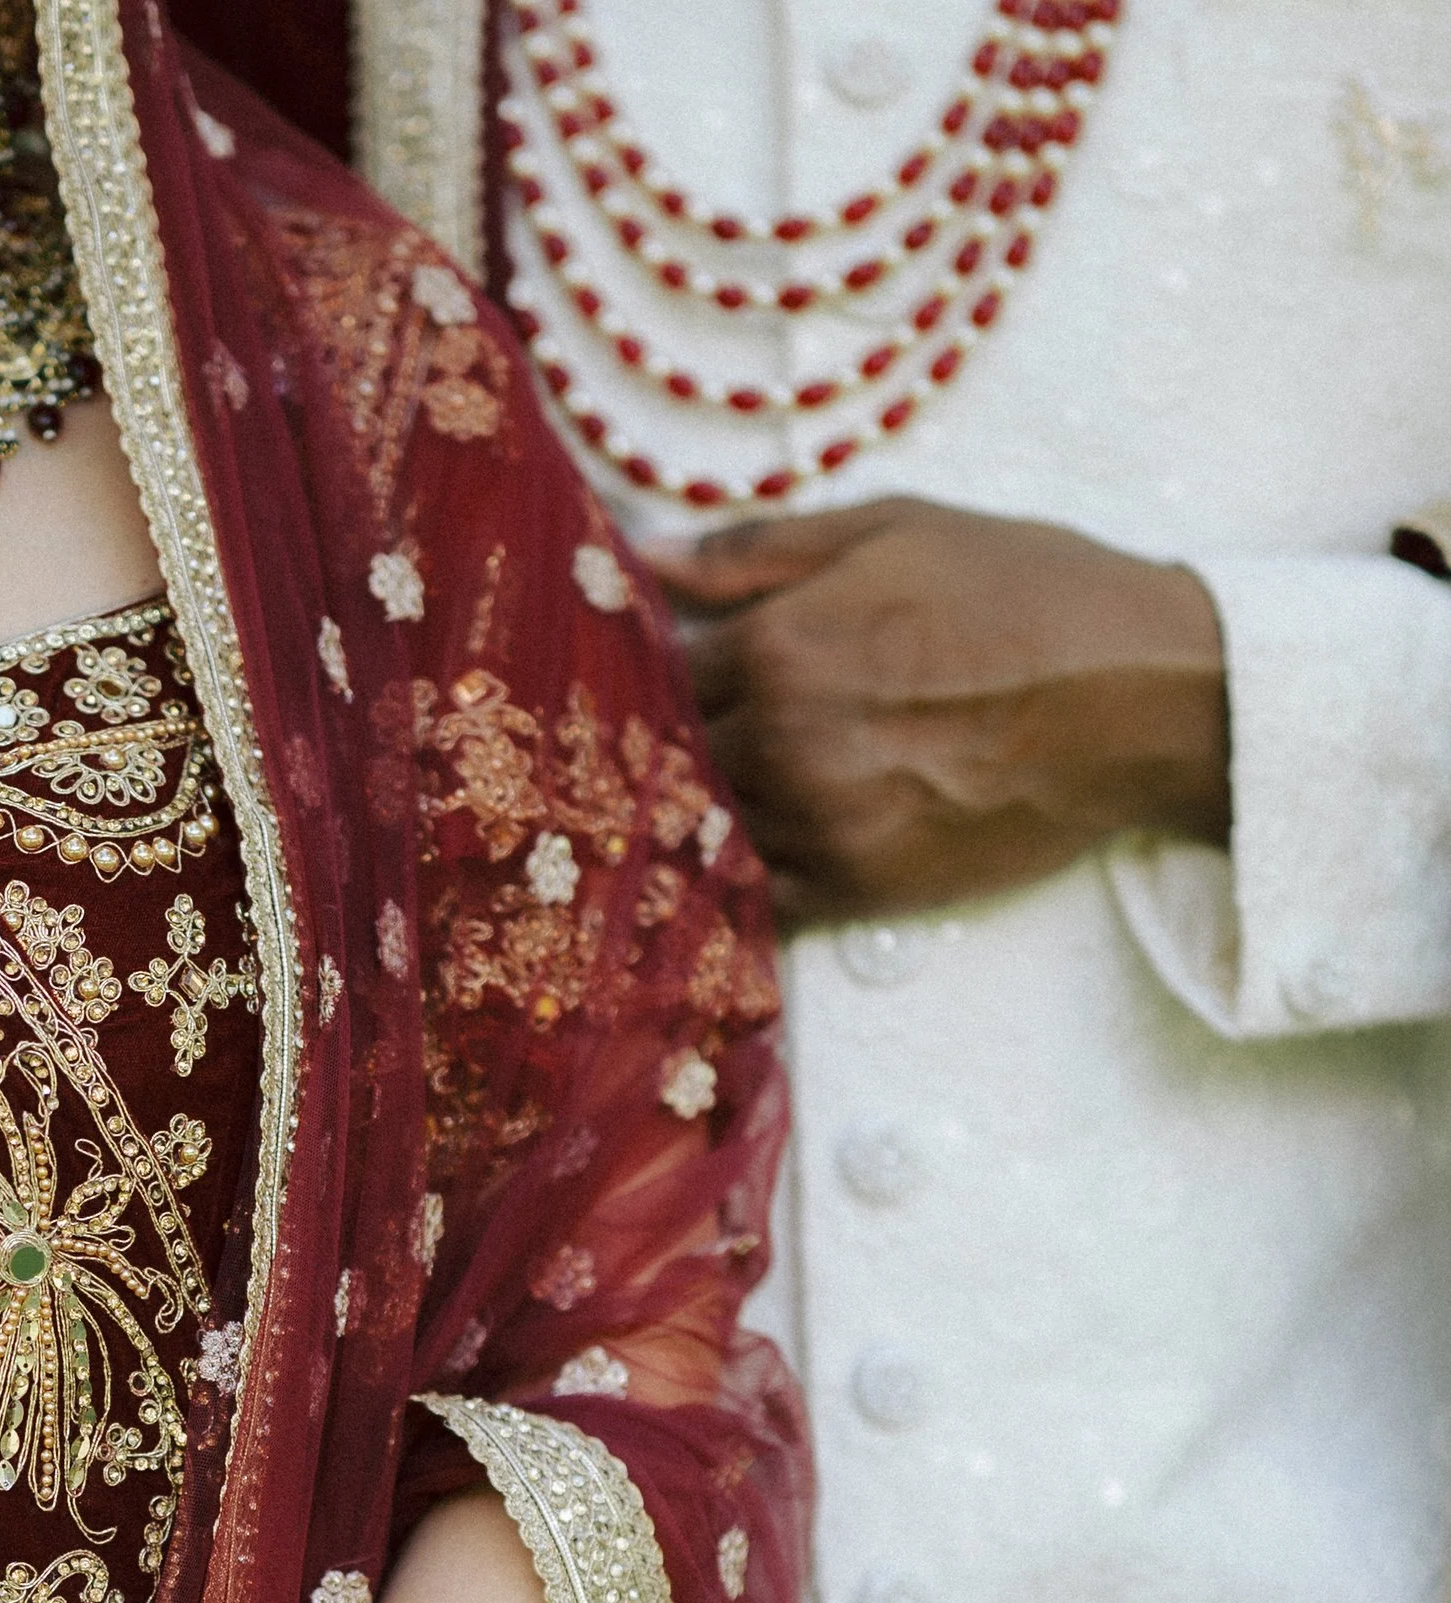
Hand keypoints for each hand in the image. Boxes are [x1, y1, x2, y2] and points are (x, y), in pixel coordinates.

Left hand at [651, 497, 1231, 927]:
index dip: (656, 669)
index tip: (664, 668)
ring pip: (705, 828)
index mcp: (779, 647)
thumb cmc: (1025, 593)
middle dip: (674, 741)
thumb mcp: (891, 530)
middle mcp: (782, 744)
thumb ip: (753, 550)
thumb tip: (638, 552)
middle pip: (673, 756)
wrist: (1142, 699)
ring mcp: (815, 827)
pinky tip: (757, 844)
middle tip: (692, 726)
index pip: (660, 671)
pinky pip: (755, 896)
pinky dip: (741, 875)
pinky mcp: (854, 891)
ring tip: (737, 776)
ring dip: (705, 806)